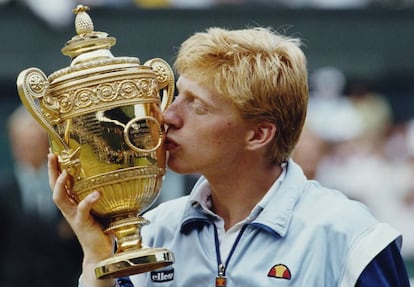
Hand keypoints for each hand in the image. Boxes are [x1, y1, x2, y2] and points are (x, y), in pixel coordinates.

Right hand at [48, 153, 115, 286]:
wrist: (100, 251)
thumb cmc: (102, 227)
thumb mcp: (101, 206)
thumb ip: (103, 193)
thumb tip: (118, 174)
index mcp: (72, 203)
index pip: (59, 183)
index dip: (55, 168)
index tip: (54, 152)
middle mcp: (69, 208)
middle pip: (54, 187)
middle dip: (52, 170)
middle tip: (52, 155)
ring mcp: (74, 216)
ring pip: (60, 198)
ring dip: (61, 184)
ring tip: (66, 172)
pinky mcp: (82, 223)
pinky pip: (82, 210)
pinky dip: (89, 200)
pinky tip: (97, 192)